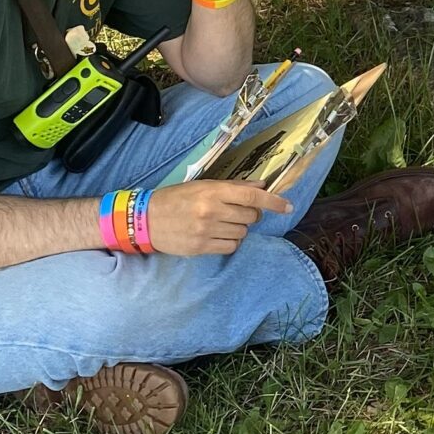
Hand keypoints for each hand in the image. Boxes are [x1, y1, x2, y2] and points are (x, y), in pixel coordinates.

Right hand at [147, 177, 289, 255]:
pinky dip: (230, 242)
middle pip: (251, 216)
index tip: (288, 206)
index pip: (253, 196)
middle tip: (235, 212)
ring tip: (222, 223)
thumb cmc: (175, 199)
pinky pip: (231, 247)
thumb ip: (233, 187)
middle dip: (250, 214)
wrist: (145, 219)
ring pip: (242, 233)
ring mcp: (206, 231)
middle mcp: (212, 211)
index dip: (274, 201)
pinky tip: (219, 235)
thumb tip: (261, 186)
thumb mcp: (203, 186)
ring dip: (239, 229)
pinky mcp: (201, 248)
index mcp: (213, 192)